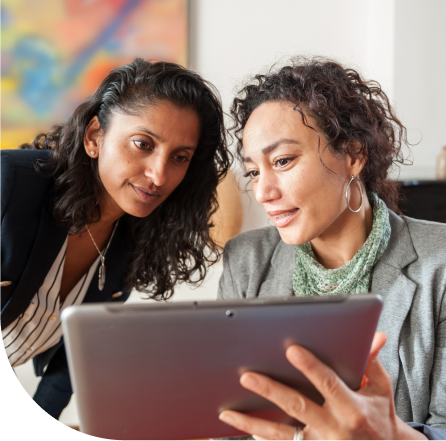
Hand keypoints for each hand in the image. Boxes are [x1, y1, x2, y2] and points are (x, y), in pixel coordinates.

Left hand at [219, 332, 425, 440]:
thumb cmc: (379, 417)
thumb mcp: (381, 389)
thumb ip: (371, 362)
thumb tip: (374, 335)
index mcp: (352, 408)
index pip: (328, 383)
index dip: (310, 366)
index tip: (290, 349)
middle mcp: (334, 429)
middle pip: (297, 407)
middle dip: (270, 391)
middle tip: (246, 377)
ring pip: (281, 434)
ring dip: (252, 422)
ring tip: (227, 412)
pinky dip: (261, 437)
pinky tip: (242, 428)